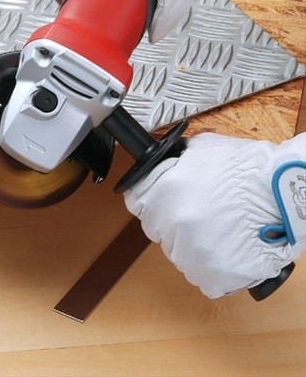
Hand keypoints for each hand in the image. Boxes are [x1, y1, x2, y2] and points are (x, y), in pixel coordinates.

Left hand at [124, 132, 304, 297]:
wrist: (288, 192)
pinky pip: (202, 276)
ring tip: (220, 230)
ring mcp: (192, 252)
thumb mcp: (202, 149)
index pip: (137, 202)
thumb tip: (161, 165)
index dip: (151, 199)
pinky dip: (212, 267)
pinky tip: (228, 249)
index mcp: (165, 191)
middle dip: (172, 221)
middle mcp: (173, 223)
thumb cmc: (249, 169)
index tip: (161, 201)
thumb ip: (173, 162)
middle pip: (157, 229)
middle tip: (199, 214)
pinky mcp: (213, 276)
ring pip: (177, 254)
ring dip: (192, 246)